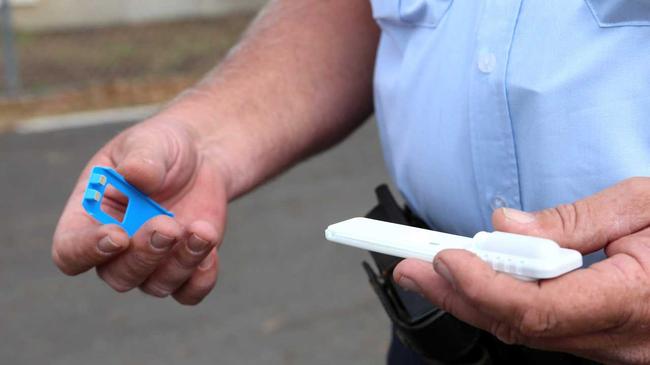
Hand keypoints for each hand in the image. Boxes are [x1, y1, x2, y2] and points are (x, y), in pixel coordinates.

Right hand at [52, 119, 227, 304]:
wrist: (201, 157)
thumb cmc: (161, 148)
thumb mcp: (149, 142)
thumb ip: (140, 159)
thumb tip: (134, 175)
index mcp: (88, 217)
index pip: (71, 251)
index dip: (88, 251)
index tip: (118, 235)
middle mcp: (115, 249)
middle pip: (117, 276)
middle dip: (145, 254)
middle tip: (168, 226)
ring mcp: (151, 262)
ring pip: (156, 285)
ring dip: (181, 263)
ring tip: (202, 230)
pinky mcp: (184, 267)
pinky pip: (189, 293)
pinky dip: (202, 279)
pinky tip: (211, 247)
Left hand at [394, 178, 649, 363]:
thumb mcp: (645, 203)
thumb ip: (574, 220)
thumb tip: (507, 227)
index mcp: (635, 300)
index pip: (540, 308)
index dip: (485, 286)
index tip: (447, 257)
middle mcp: (618, 337)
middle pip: (519, 326)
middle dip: (457, 296)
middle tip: (409, 267)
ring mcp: (610, 345)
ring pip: (525, 331)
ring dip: (472, 299)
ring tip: (430, 270)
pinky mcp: (601, 338)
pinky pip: (542, 327)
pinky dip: (501, 302)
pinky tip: (477, 279)